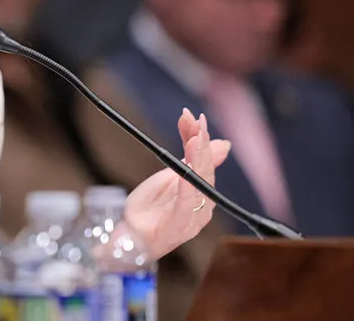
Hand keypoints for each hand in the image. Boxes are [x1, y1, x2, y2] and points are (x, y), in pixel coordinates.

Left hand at [125, 109, 231, 258]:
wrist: (129, 236)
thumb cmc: (149, 209)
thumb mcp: (167, 176)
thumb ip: (190, 158)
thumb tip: (224, 143)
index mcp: (200, 190)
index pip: (205, 159)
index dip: (202, 137)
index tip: (195, 117)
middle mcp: (202, 203)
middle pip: (205, 168)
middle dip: (201, 143)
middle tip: (196, 121)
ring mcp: (193, 217)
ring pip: (199, 183)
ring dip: (197, 159)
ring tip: (194, 139)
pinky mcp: (179, 227)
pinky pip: (185, 205)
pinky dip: (186, 187)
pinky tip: (184, 172)